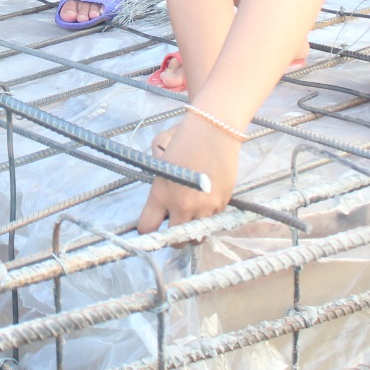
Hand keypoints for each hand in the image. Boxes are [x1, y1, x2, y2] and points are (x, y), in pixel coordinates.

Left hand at [136, 115, 239, 233]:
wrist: (214, 130)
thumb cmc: (183, 138)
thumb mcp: (160, 156)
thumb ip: (157, 178)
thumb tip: (160, 189)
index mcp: (160, 194)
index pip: (147, 228)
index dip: (147, 231)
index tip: (152, 226)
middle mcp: (181, 206)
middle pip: (176, 240)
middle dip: (173, 237)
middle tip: (175, 226)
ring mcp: (204, 207)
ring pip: (197, 234)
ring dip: (193, 230)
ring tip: (192, 217)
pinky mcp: (222, 203)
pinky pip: (212, 220)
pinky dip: (208, 217)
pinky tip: (206, 202)